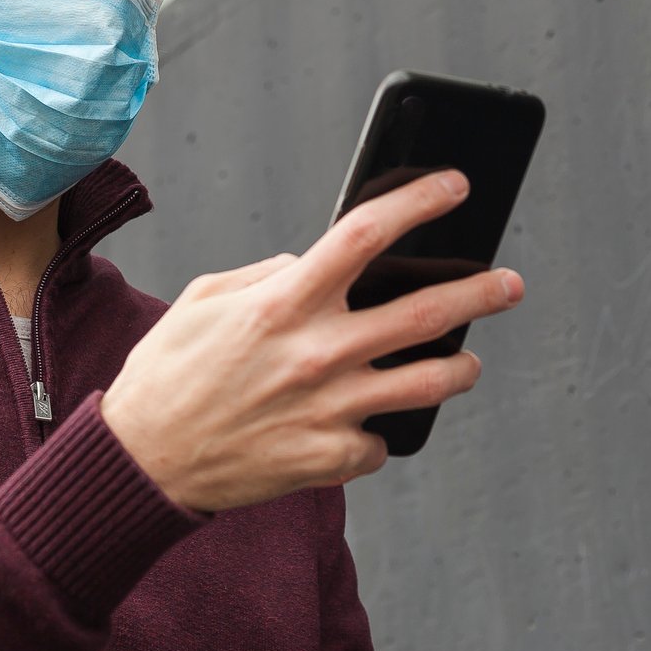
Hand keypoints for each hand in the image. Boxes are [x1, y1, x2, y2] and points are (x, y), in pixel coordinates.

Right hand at [99, 171, 525, 511]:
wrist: (142, 462)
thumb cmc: (169, 375)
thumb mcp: (206, 301)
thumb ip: (267, 276)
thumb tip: (309, 264)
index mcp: (283, 303)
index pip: (366, 235)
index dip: (419, 203)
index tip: (455, 188)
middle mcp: (316, 352)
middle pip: (424, 312)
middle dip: (480, 293)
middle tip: (508, 284)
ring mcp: (330, 409)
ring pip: (430, 382)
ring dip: (460, 367)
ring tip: (467, 361)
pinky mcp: (331, 458)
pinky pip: (380, 440)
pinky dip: (377, 431)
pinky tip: (364, 424)